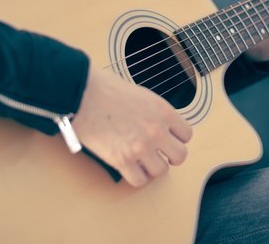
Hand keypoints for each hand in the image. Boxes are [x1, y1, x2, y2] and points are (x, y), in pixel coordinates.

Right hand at [71, 67, 192, 186]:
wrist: (81, 94)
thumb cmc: (105, 88)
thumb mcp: (141, 94)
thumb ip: (154, 112)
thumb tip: (159, 125)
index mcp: (163, 111)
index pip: (186, 135)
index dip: (176, 138)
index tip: (168, 139)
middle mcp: (156, 131)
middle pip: (180, 156)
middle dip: (170, 156)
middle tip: (159, 153)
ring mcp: (140, 147)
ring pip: (161, 171)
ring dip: (152, 167)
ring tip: (141, 160)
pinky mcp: (122, 160)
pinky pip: (139, 180)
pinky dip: (135, 176)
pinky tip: (129, 166)